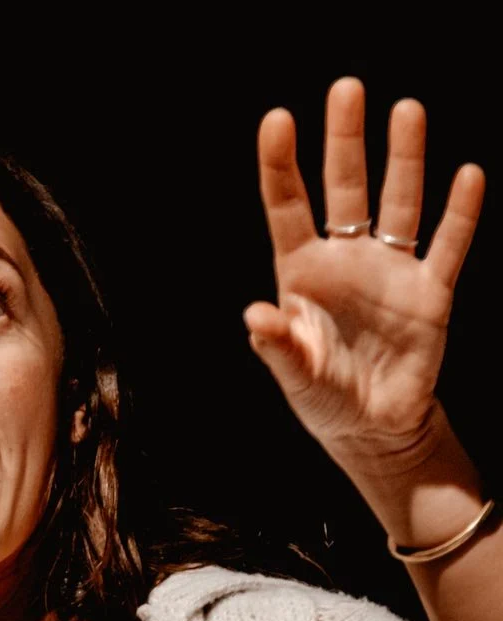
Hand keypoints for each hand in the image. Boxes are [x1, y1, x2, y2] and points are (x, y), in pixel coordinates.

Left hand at [244, 77, 484, 496]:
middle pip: (346, 188)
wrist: (375, 428)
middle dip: (346, 141)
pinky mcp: (430, 293)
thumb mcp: (296, 378)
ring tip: (406, 111)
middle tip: (347, 90)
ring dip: (404, 159)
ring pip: (399, 202)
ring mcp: (391, 271)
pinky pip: (447, 246)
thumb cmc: (325, 399)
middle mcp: (347, 261)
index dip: (281, 165)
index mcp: (304, 274)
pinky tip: (467, 176)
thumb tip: (255, 317)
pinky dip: (458, 214)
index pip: (289, 208)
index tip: (278, 120)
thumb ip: (278, 347)